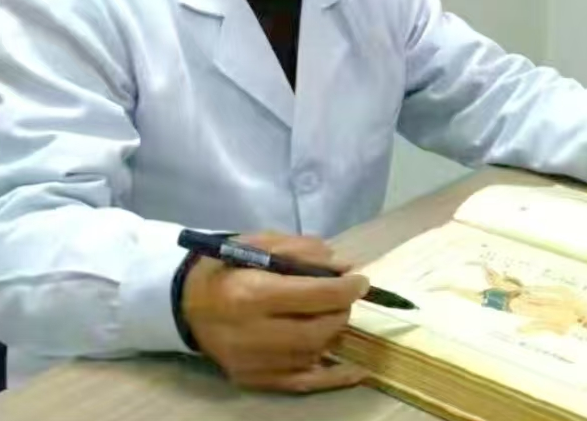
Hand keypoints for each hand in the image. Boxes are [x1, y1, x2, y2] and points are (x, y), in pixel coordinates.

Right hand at [182, 233, 369, 392]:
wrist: (185, 303)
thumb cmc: (227, 267)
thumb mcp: (261, 244)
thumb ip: (304, 251)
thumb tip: (344, 267)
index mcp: (252, 293)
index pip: (314, 296)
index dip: (346, 288)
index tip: (361, 281)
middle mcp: (252, 333)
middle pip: (317, 330)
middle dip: (340, 311)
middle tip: (343, 298)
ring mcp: (252, 362)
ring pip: (313, 354)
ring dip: (332, 333)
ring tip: (330, 315)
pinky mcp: (254, 379)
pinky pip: (302, 383)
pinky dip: (333, 377)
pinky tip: (356, 370)